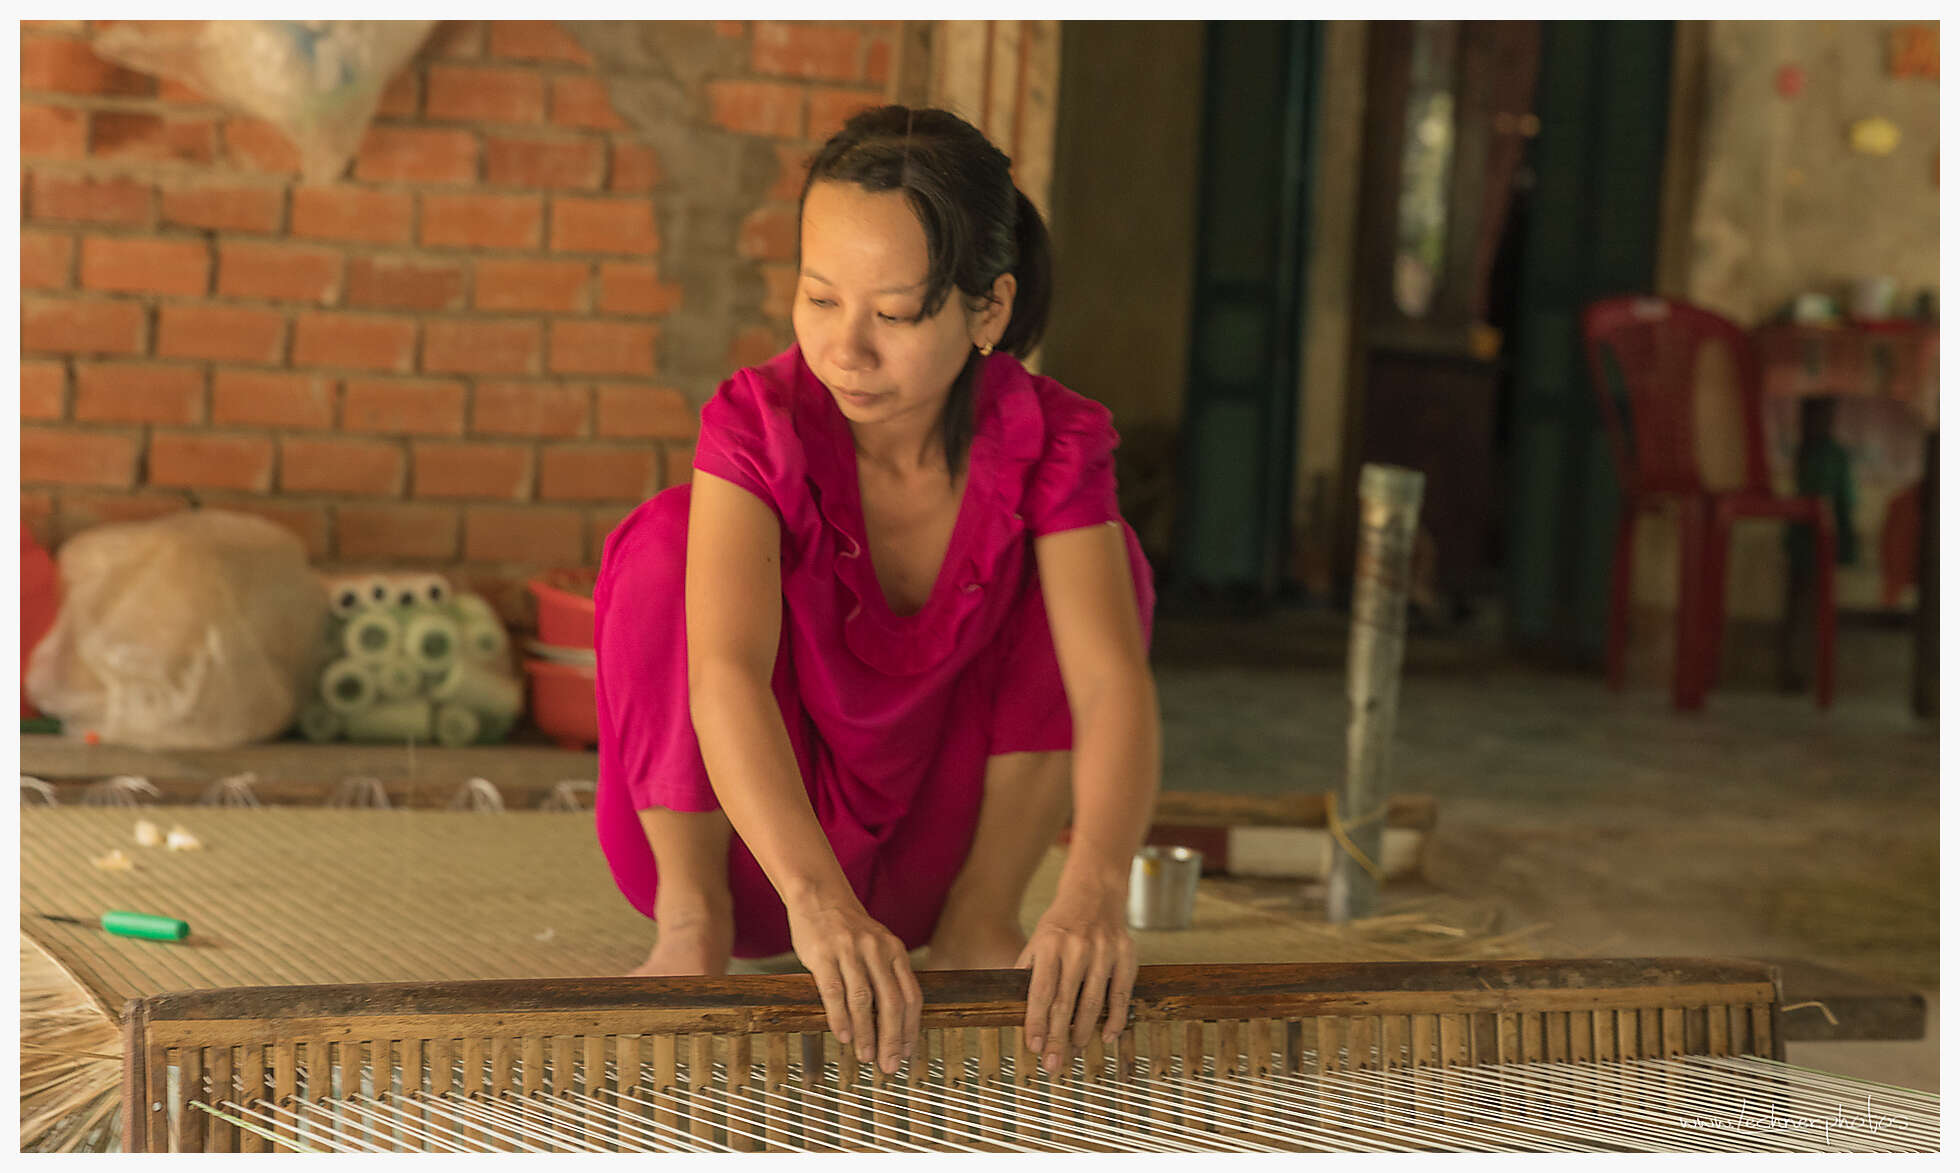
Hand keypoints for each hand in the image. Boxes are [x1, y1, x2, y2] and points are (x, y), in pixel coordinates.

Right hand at [787, 893, 920, 1074]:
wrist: (819, 896)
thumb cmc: (849, 929)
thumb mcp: (879, 946)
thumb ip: (888, 976)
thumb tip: (895, 1023)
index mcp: (895, 951)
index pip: (910, 996)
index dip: (910, 1029)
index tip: (906, 1054)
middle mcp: (877, 950)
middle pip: (891, 1002)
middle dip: (892, 1039)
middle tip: (889, 1065)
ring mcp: (850, 951)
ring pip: (863, 1000)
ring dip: (866, 1033)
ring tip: (866, 1056)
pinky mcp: (823, 954)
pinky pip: (834, 991)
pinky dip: (840, 1017)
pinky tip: (843, 1036)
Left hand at [1015, 880, 1135, 1075]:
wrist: (1095, 892)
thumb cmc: (1061, 924)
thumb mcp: (1037, 941)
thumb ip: (1027, 972)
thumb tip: (1012, 1009)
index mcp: (1049, 944)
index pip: (1041, 990)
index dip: (1037, 1021)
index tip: (1034, 1047)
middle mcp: (1076, 947)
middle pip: (1065, 1001)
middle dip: (1058, 1037)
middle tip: (1053, 1064)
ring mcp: (1103, 950)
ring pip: (1093, 1001)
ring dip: (1083, 1032)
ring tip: (1073, 1051)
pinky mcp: (1126, 954)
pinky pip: (1121, 993)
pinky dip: (1115, 1018)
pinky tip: (1106, 1036)